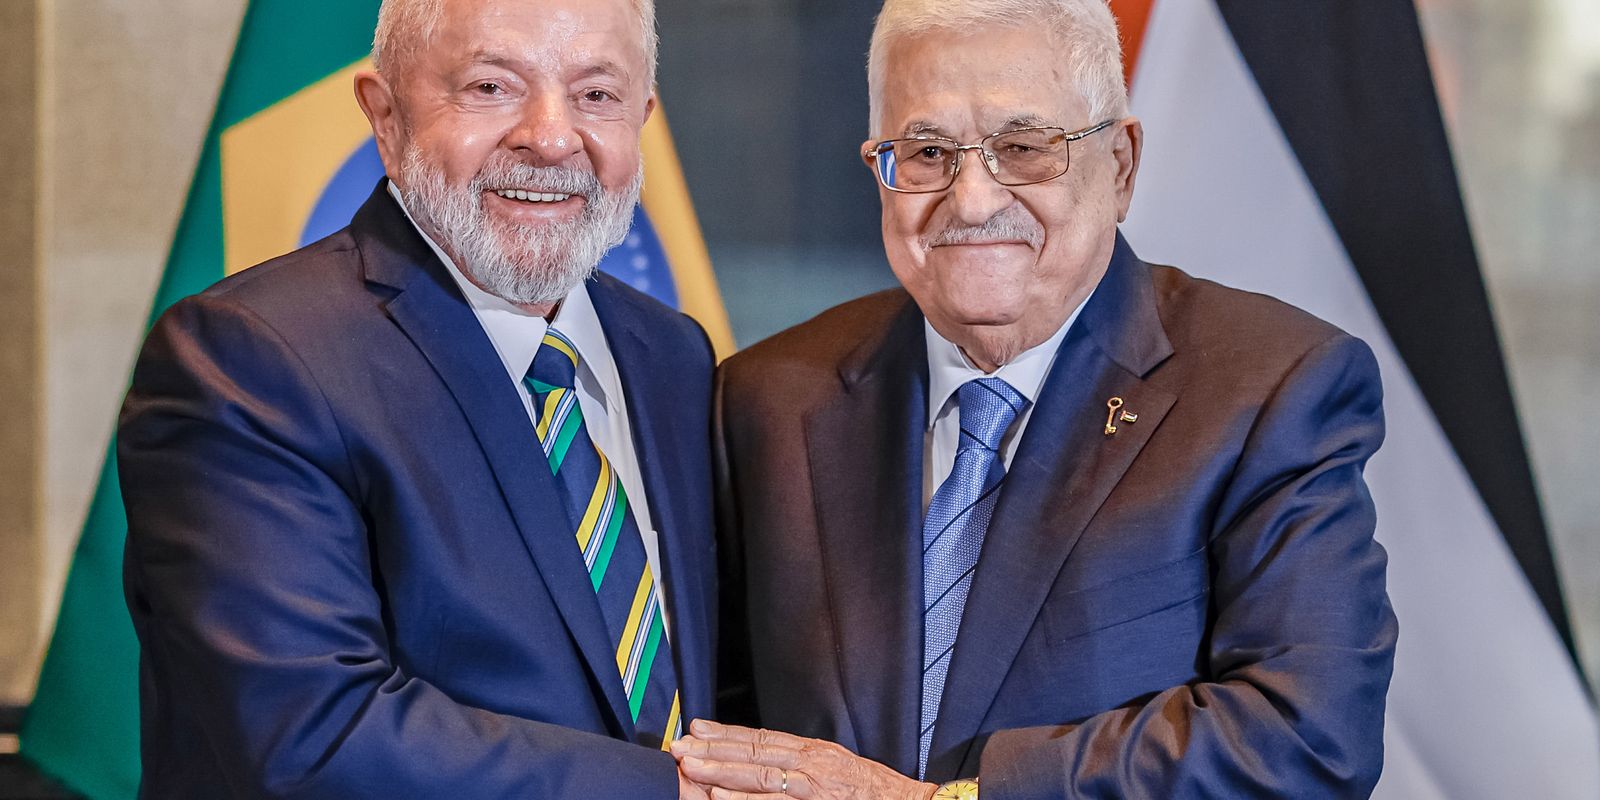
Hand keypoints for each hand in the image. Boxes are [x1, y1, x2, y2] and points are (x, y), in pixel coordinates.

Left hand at [672, 720, 936, 799]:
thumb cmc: (879, 796)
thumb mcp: (841, 772)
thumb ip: (807, 769)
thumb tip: (775, 769)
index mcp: (817, 753)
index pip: (763, 739)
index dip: (727, 734)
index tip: (697, 728)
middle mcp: (813, 764)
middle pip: (754, 753)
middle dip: (713, 749)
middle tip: (678, 745)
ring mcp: (815, 787)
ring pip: (759, 776)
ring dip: (720, 771)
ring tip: (688, 766)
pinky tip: (719, 798)